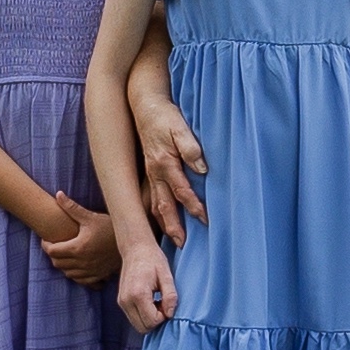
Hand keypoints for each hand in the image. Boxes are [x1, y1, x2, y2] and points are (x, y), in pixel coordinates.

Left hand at [38, 196, 121, 286]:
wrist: (131, 241)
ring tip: (65, 255)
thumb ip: (72, 207)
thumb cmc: (110, 228)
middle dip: (53, 255)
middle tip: (55, 246)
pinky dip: (75, 275)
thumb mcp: (90, 217)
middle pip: (57, 263)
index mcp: (77, 247)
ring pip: (67, 273)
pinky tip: (77, 267)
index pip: (52, 251)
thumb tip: (58, 194)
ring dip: (63, 265)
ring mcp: (90, 271)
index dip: (45, 245)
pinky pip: (81, 280)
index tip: (46, 239)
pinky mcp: (98, 275)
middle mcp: (82, 262)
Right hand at [116, 238, 176, 333]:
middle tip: (163, 304)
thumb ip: (170, 296)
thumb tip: (170, 314)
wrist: (136, 249)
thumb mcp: (166, 275)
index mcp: (138, 294)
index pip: (152, 321)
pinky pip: (134, 318)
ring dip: (150, 319)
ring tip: (157, 302)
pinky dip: (143, 315)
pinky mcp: (121, 302)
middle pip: (143, 328)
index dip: (163, 317)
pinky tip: (151, 301)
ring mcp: (121, 302)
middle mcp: (126, 300)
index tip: (167, 304)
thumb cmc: (153, 259)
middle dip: (156, 320)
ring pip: (138, 325)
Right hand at [131, 82, 205, 247]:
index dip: (194, 206)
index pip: (182, 190)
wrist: (144, 106)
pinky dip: (156, 210)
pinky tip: (161, 218)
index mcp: (165, 163)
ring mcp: (150, 173)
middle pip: (164, 205)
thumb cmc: (164, 116)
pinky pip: (151, 196)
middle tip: (182, 243)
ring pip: (155, 203)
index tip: (205, 219)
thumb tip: (201, 168)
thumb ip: (190, 148)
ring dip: (163, 222)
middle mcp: (155, 173)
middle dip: (172, 226)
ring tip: (172, 238)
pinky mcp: (149, 171)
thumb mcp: (180, 127)